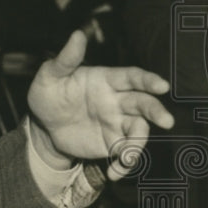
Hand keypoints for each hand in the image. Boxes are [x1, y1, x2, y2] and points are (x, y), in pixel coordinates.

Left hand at [27, 31, 174, 179]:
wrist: (42, 125)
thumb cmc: (48, 94)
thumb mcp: (50, 75)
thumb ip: (65, 59)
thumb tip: (77, 34)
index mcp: (106, 79)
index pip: (132, 77)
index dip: (148, 80)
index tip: (162, 85)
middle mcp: (118, 100)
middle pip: (144, 103)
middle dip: (156, 111)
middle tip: (166, 120)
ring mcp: (117, 122)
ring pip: (139, 130)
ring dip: (139, 143)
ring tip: (127, 157)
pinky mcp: (112, 143)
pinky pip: (125, 153)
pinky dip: (124, 164)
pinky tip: (114, 172)